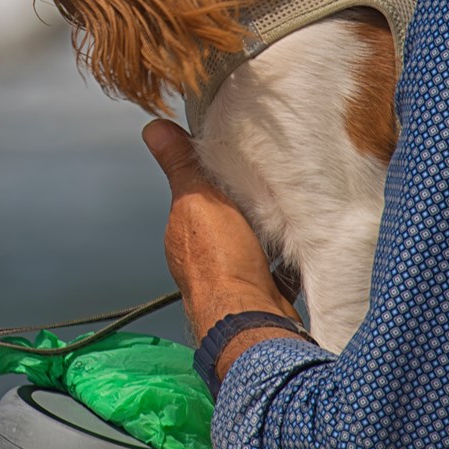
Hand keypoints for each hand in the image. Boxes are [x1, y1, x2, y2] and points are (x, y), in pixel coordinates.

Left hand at [143, 119, 292, 339]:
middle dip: (246, 204)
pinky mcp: (261, 293)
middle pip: (227, 218)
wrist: (252, 321)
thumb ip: (181, 165)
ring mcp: (231, 278)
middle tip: (271, 182)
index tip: (239, 156)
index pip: (197, 193)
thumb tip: (153, 127)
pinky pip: (275, 267)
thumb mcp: (198, 198)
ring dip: (267, 231)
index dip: (215, 175)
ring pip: (252, 243)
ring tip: (288, 211)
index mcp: (183, 230)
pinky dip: (284, 258)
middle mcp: (201, 256)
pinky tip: (296, 248)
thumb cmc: (221, 261)